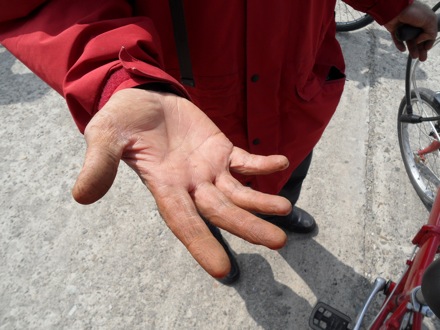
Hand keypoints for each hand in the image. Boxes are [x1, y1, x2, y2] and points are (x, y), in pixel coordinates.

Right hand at [72, 88, 291, 278]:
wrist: (143, 98)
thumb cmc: (123, 119)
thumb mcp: (105, 136)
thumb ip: (99, 164)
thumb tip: (81, 196)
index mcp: (164, 185)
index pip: (184, 221)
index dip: (201, 245)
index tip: (223, 271)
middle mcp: (190, 183)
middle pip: (222, 211)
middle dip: (248, 226)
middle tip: (278, 241)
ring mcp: (208, 168)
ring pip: (238, 191)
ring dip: (261, 201)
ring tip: (285, 210)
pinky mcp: (220, 149)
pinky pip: (245, 160)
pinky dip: (262, 164)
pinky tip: (281, 163)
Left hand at [384, 1, 436, 60]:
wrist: (396, 8)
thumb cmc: (414, 11)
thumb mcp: (429, 21)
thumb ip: (430, 32)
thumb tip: (423, 41)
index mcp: (425, 20)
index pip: (428, 34)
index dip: (428, 42)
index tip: (427, 48)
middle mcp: (415, 24)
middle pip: (419, 39)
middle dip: (421, 49)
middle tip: (422, 58)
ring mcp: (404, 27)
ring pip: (409, 41)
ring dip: (412, 49)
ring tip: (414, 57)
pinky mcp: (395, 29)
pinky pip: (398, 39)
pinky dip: (400, 45)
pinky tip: (403, 50)